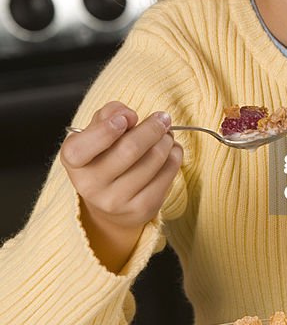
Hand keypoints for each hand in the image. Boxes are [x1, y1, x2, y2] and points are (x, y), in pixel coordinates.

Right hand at [60, 101, 182, 270]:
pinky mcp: (142, 209)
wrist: (111, 202)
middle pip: (129, 149)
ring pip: (154, 159)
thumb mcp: (97, 132)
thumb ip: (108, 114)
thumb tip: (128, 115)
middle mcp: (90, 186)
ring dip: (166, 140)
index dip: (105, 130)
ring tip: (166, 135)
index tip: (127, 118)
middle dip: (152, 128)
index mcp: (74, 163)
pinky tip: (170, 151)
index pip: (81, 148)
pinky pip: (168, 174)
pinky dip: (174, 155)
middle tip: (162, 118)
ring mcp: (116, 201)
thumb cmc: (104, 156)